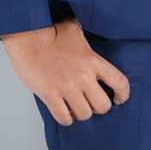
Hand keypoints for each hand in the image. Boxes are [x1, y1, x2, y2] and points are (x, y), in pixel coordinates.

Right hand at [0, 16, 130, 126]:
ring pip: (85, 114)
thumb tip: (94, 47)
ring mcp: (67, 87)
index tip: (118, 99)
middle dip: (98, 107)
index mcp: (93, 60)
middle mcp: (84, 76)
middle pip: (103, 106)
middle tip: (91, 102)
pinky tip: (63, 110)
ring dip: (81, 113)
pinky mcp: (50, 95)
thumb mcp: (78, 32)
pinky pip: (64, 118)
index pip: (120, 82)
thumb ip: (89, 44)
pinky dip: (66, 118)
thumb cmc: (50, 31)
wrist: (28, 36)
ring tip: (75, 106)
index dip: (123, 95)